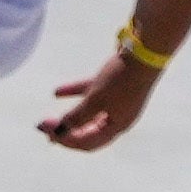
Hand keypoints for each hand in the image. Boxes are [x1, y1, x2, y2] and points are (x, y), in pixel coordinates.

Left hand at [38, 45, 159, 151]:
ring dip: (69, 115)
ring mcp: (118, 99)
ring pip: (89, 113)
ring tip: (48, 118)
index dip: (66, 140)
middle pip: (88, 131)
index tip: (48, 134)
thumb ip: (76, 117)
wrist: (146, 48)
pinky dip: (75, 93)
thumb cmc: (121, 79)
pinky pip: (91, 92)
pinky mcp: (114, 83)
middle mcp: (120, 116)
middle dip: (65, 131)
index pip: (89, 143)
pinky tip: (56, 92)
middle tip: (44, 128)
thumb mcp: (95, 101)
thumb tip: (57, 131)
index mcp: (118, 126)